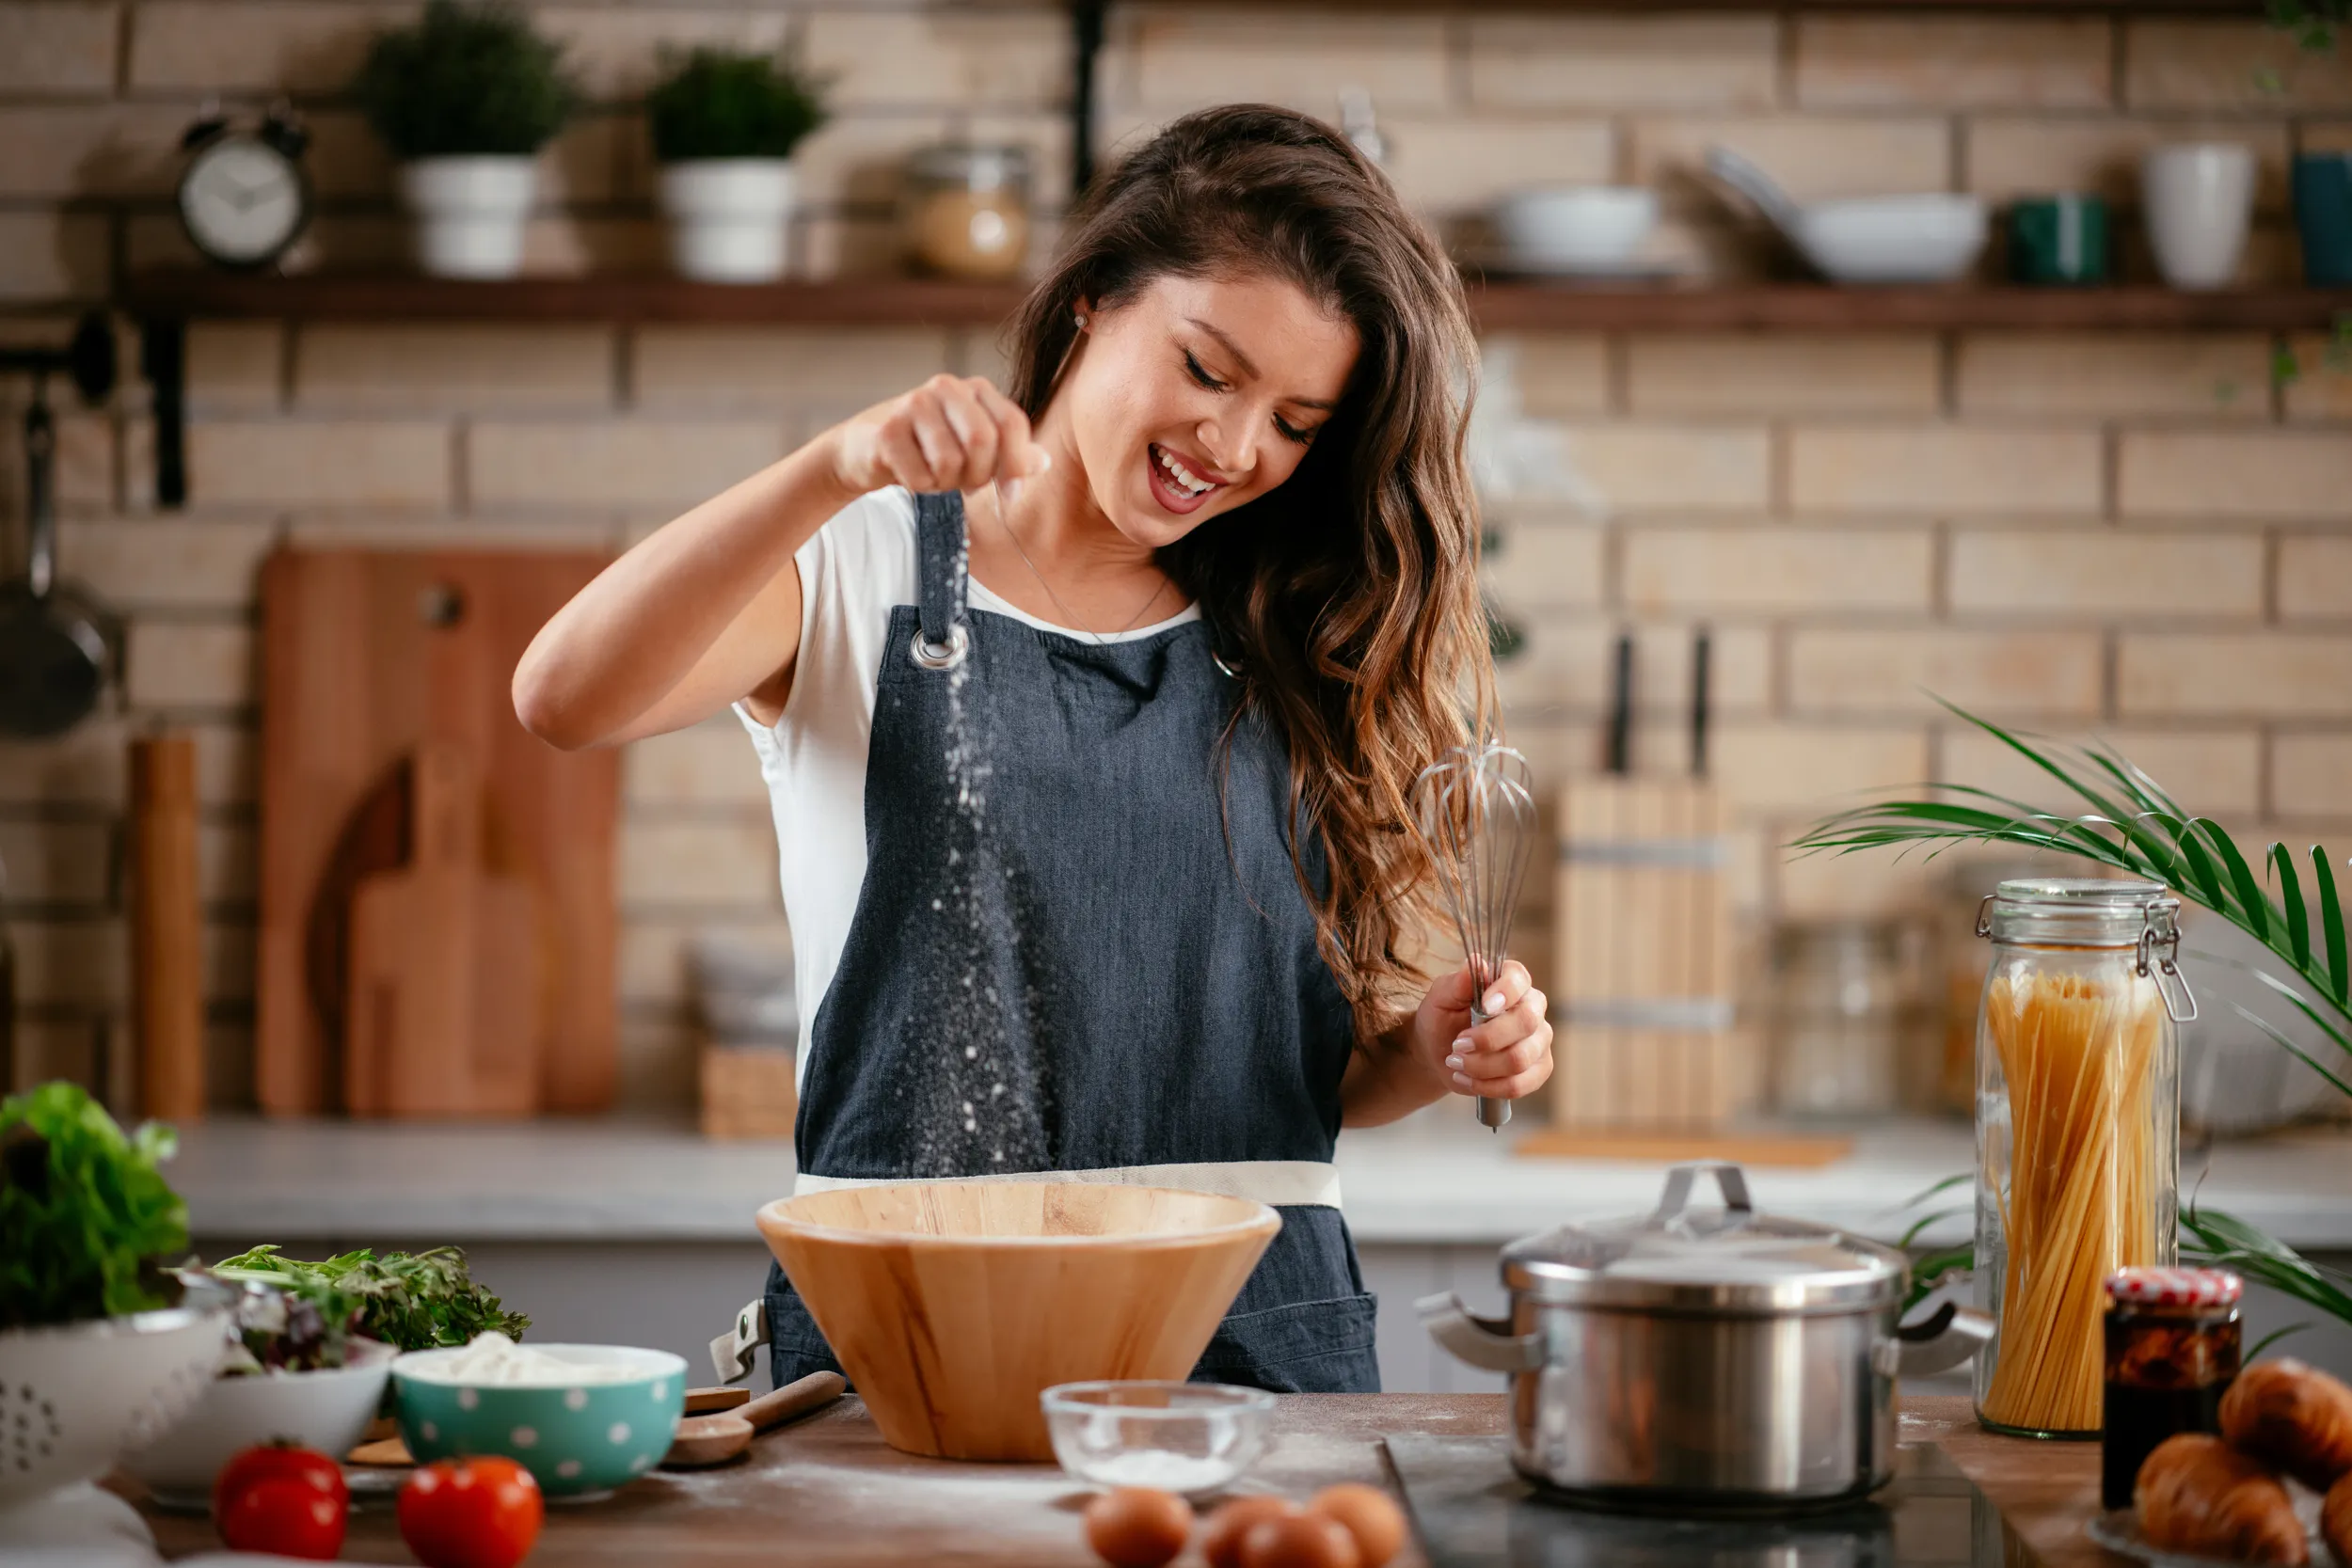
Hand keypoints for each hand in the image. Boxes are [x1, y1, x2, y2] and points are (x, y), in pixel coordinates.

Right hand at [826, 374, 1051, 496]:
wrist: (867, 448)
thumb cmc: (929, 447)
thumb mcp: (974, 447)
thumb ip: (1010, 454)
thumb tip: (1043, 463)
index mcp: (975, 389)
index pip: (1012, 424)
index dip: (1016, 465)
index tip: (1010, 493)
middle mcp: (946, 387)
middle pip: (982, 442)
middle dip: (978, 476)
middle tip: (965, 485)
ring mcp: (913, 404)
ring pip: (950, 463)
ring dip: (945, 484)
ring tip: (934, 475)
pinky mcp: (886, 430)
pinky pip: (920, 476)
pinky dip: (920, 487)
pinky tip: (909, 473)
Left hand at [1410, 960, 1552, 1103]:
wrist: (1438, 1054)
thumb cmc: (1441, 1019)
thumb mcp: (1440, 999)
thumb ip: (1457, 982)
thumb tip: (1476, 963)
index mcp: (1511, 982)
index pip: (1519, 978)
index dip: (1506, 991)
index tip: (1484, 1005)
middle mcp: (1532, 1008)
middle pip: (1527, 1022)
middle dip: (1487, 1038)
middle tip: (1457, 1044)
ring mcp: (1539, 1040)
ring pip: (1521, 1058)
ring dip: (1481, 1066)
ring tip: (1456, 1062)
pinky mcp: (1538, 1069)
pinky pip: (1521, 1084)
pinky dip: (1489, 1086)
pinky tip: (1468, 1079)